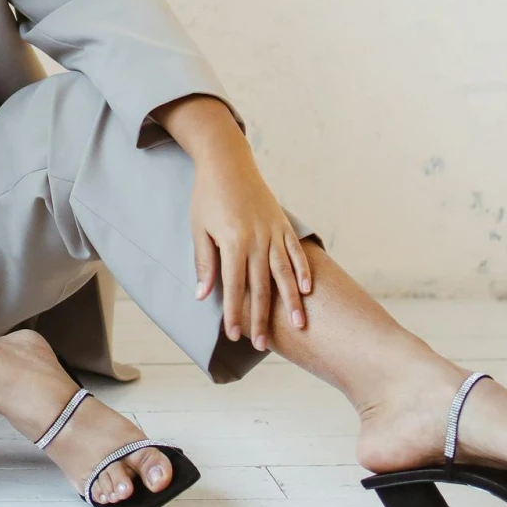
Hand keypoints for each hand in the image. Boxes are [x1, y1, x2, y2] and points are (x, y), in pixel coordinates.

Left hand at [155, 94, 311, 350]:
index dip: (233, 312)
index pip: (233, 286)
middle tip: (264, 344)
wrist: (227, 161)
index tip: (234, 335)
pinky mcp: (283, 225)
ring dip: (292, 301)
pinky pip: (296, 252)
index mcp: (233, 241)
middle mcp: (257, 239)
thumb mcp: (198, 229)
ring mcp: (273, 232)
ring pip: (284, 273)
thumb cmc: (207, 196)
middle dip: (262, 317)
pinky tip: (309, 289)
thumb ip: (204, 263)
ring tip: (300, 325)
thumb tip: (202, 295)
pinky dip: (303, 270)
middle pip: (261, 286)